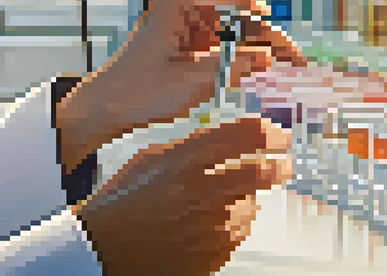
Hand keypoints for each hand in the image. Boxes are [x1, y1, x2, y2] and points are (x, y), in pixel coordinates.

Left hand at [57, 0, 307, 168]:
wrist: (106, 108)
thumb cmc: (138, 91)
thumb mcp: (192, 82)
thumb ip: (233, 67)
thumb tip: (269, 57)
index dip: (263, 20)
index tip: (283, 44)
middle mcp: (185, 0)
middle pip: (239, 12)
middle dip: (266, 36)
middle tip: (294, 59)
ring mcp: (189, 19)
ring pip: (236, 27)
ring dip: (259, 46)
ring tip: (286, 67)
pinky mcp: (192, 39)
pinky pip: (227, 40)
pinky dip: (244, 55)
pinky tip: (262, 72)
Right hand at [76, 116, 289, 275]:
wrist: (103, 250)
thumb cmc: (122, 203)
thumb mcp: (150, 159)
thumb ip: (190, 145)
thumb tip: (227, 137)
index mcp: (185, 161)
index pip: (242, 136)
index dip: (268, 133)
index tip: (278, 134)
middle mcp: (202, 192)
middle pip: (261, 172)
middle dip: (279, 166)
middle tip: (284, 164)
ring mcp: (211, 226)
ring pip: (252, 205)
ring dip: (246, 200)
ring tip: (218, 202)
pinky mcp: (214, 253)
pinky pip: (238, 233)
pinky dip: (232, 225)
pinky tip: (208, 223)